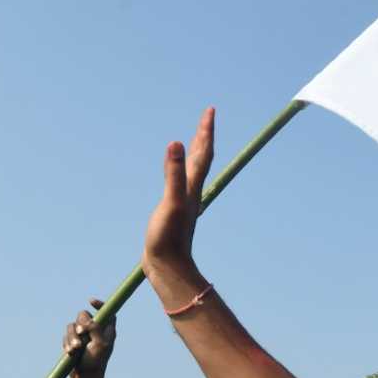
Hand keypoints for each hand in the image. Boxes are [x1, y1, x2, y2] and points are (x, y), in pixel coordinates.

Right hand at [64, 298, 115, 377]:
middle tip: (82, 332)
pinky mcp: (73, 340)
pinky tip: (71, 352)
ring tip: (75, 349)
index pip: (106, 312)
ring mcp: (83, 334)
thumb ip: (96, 329)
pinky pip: (66, 334)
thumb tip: (89, 318)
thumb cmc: (96, 361)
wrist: (85, 375)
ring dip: (72, 336)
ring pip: (72, 325)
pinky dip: (67, 342)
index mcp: (107, 329)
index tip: (90, 301)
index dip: (100, 304)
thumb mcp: (101, 345)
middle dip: (81, 323)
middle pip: (84, 315)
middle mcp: (95, 329)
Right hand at [142, 107, 214, 301]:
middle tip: (207, 116)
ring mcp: (183, 202)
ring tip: (194, 140)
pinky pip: (180, 183)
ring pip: (192, 171)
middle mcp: (191, 192)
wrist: (166, 267)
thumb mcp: (170, 202)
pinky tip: (176, 174)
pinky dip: (180, 171)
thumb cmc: (168, 237)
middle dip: (203, 136)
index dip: (206, 131)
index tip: (211, 110)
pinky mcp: (174, 211)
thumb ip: (173, 173)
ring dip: (195, 152)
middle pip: (201, 159)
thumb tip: (176, 143)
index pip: (203, 153)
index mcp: (192, 187)